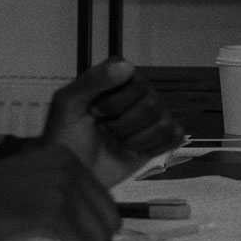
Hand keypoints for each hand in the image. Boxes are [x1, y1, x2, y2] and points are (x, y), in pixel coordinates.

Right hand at [0, 144, 118, 240]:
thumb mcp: (29, 187)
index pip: (104, 204)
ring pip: (99, 238)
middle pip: (110, 221)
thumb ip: (60, 197)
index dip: (84, 233)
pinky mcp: (54, 209)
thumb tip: (92, 230)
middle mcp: (70, 166)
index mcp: (66, 158)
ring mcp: (64, 185)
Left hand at [37, 59, 183, 187]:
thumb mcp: (68, 104)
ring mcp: (152, 114)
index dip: (114, 101)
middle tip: (103, 130)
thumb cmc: (65, 138)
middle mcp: (138, 91)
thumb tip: (129, 66)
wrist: (73, 175)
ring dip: (135, 138)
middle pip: (152, 102)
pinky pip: (174, 135)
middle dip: (122, 124)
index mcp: (116, 78)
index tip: (93, 112)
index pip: (135, 78)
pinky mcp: (161, 137)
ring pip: (163, 122)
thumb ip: (94, 80)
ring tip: (116, 142)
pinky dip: (151, 147)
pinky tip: (133, 150)